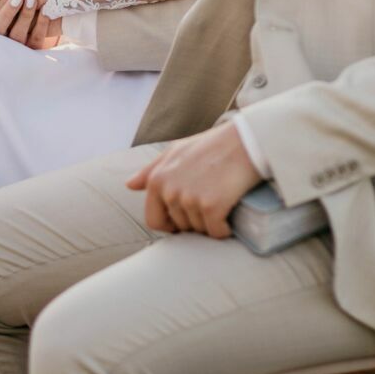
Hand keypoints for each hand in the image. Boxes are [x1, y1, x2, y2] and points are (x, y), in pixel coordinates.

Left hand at [126, 124, 259, 237]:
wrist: (245, 141)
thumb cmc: (212, 145)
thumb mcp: (176, 151)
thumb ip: (151, 169)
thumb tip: (129, 185)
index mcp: (157, 179)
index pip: (154, 220)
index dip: (171, 225)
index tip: (186, 219)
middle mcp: (169, 190)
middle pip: (179, 227)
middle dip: (194, 220)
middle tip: (210, 200)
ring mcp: (189, 198)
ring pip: (198, 230)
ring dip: (211, 224)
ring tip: (221, 201)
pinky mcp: (210, 206)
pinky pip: (216, 232)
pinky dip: (225, 229)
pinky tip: (230, 216)